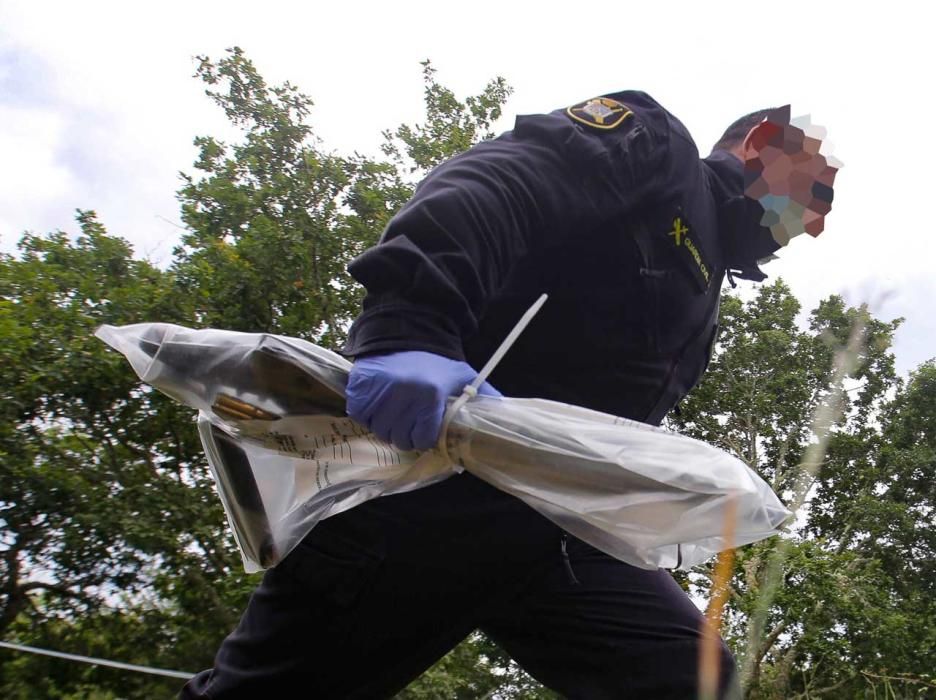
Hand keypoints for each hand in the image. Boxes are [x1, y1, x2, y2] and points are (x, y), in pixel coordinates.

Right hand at [346, 351, 500, 450]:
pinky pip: (360, 415)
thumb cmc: (437, 362)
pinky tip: (379, 404)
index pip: (422, 439)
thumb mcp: (464, 376)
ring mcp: (379, 389)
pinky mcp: (360, 385)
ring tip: (395, 412)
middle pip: (398, 437)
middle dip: (405, 434)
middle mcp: (403, 393)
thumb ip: (485, 396)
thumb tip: (506, 415)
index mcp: (430, 395)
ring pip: (378, 429)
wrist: (407, 332)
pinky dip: (367, 414)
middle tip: (409, 421)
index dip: (424, 438)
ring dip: (386, 425)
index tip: (425, 430)